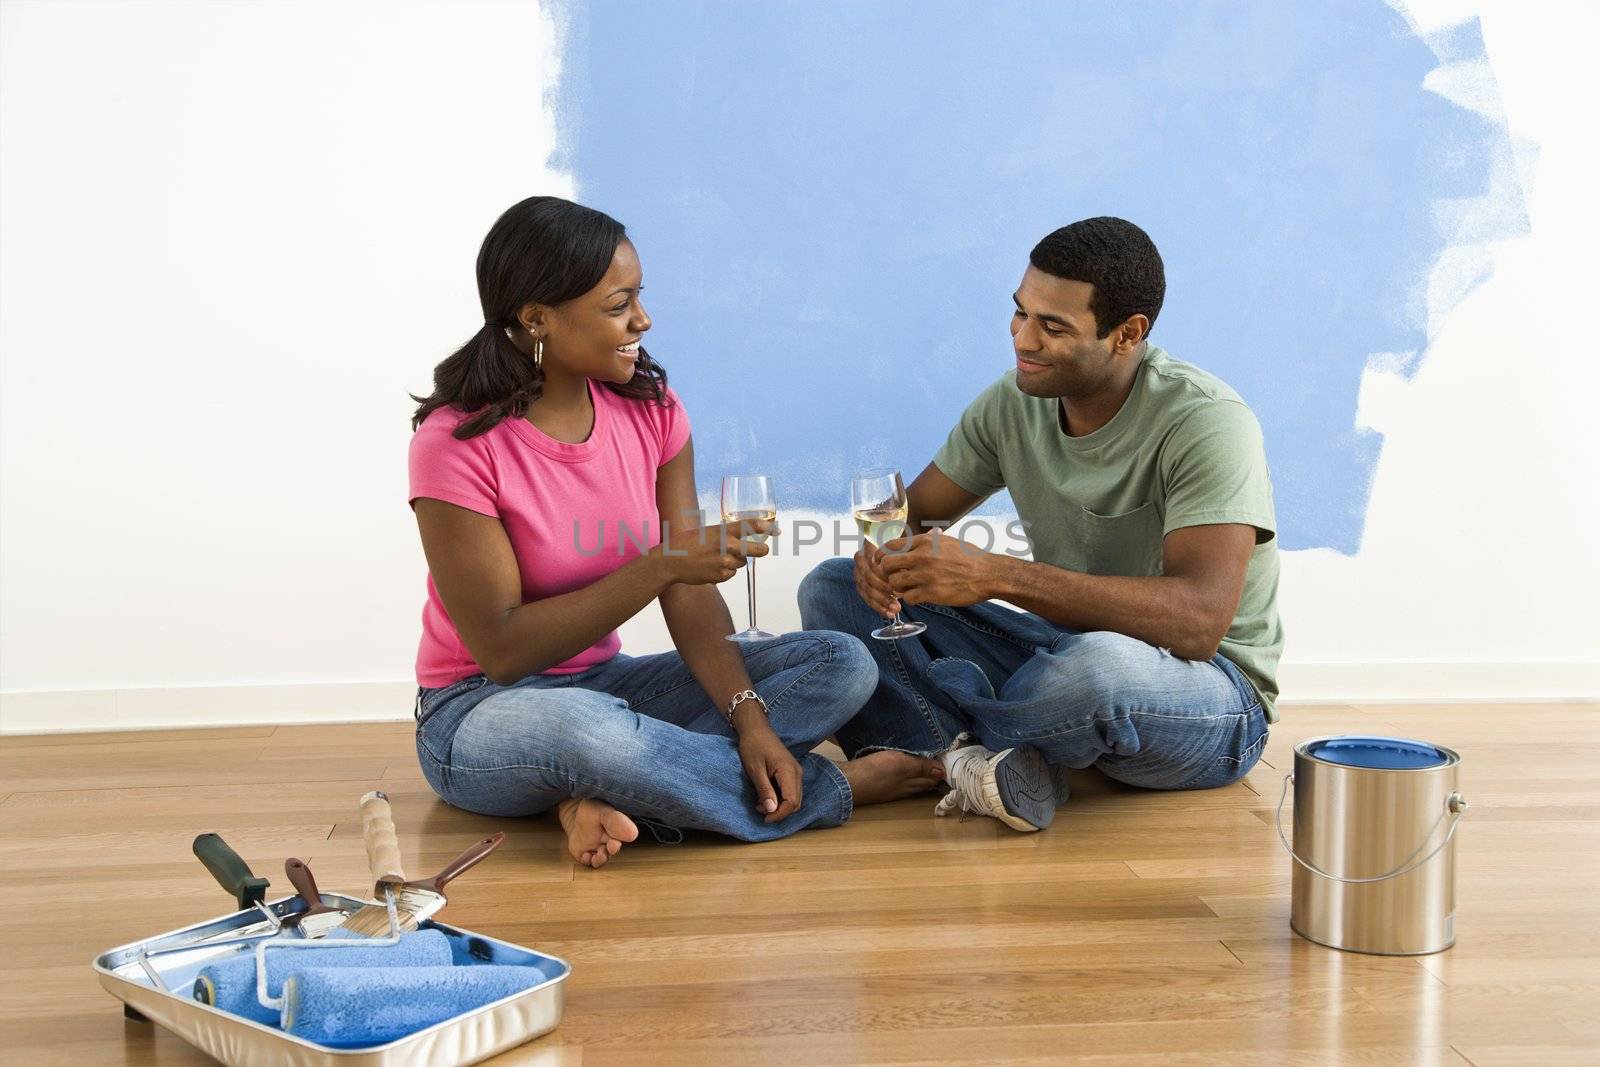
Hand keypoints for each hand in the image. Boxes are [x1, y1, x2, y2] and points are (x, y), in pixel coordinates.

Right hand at [652, 520, 772, 586]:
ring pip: (742, 563)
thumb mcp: (706, 531)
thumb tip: (740, 536)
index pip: (751, 525)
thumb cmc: (686, 543)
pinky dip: (725, 572)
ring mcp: (725, 563)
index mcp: (723, 531)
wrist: (670, 562)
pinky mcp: (721, 576)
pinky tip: (710, 567)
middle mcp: (728, 546)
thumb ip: (724, 533)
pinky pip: (731, 574)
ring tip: (716, 558)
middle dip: (762, 550)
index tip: (776, 528)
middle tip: (763, 549)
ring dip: (735, 561)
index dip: (767, 526)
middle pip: (758, 549)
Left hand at [735, 717, 802, 822]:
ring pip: (795, 798)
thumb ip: (764, 790)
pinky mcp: (791, 772)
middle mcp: (797, 772)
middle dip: (780, 811)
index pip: (792, 801)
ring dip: (780, 806)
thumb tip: (771, 810)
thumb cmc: (753, 746)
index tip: (765, 818)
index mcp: (789, 771)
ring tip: (761, 804)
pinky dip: (780, 798)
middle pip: (796, 802)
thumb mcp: (755, 770)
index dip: (780, 814)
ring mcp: (796, 771)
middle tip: (760, 810)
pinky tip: (766, 796)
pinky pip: (791, 791)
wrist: (756, 729)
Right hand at [853, 541, 900, 618]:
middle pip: (868, 576)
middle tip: (899, 596)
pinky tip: (889, 614)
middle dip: (884, 588)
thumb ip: (902, 558)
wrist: (898, 559)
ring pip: (866, 589)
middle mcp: (860, 558)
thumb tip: (904, 572)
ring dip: (882, 601)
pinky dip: (879, 608)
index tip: (898, 580)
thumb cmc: (903, 554)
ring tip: (897, 608)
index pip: (872, 559)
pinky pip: (866, 598)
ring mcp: (858, 573)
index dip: (884, 571)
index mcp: (868, 546)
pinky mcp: (860, 586)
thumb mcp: (904, 551)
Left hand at [879, 528, 998, 607]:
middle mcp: (921, 557)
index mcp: (924, 542)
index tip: (881, 561)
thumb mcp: (949, 541)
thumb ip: (932, 539)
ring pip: (894, 583)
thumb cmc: (970, 557)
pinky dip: (910, 598)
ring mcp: (925, 575)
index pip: (891, 545)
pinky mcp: (931, 593)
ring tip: (906, 588)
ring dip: (898, 587)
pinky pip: (908, 597)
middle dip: (887, 572)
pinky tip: (918, 596)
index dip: (882, 554)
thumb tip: (928, 534)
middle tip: (893, 577)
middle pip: (887, 564)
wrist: (987, 574)